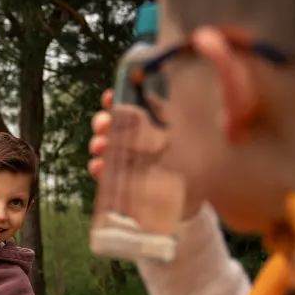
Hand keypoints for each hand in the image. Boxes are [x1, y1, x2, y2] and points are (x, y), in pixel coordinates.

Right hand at [88, 89, 203, 220]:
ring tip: (100, 147)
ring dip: (99, 143)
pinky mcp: (121, 182)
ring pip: (105, 146)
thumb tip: (153, 95)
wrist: (196, 199)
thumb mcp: (187, 133)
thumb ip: (168, 114)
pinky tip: (98, 167)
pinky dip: (98, 169)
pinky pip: (105, 173)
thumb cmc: (196, 163)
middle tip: (103, 125)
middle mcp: (137, 139)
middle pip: (112, 124)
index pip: (130, 106)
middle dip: (103, 121)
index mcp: (153, 123)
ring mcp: (128, 161)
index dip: (116, 99)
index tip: (108, 97)